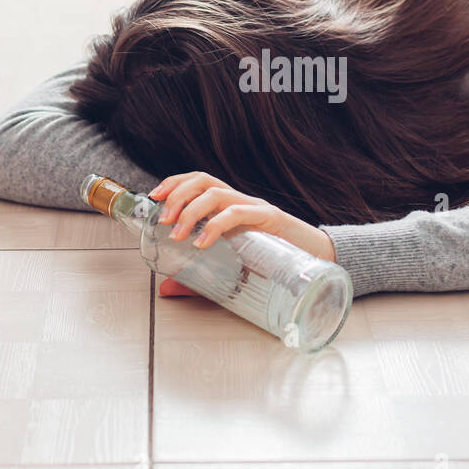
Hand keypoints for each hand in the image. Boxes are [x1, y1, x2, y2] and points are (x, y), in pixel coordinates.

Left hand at [149, 172, 334, 296]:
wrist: (315, 261)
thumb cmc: (271, 262)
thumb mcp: (228, 269)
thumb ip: (196, 278)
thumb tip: (165, 288)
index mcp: (229, 205)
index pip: (198, 180)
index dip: (174, 183)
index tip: (153, 196)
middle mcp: (240, 200)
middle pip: (204, 180)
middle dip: (178, 195)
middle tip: (163, 220)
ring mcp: (255, 207)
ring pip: (217, 193)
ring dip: (191, 210)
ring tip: (178, 234)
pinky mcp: (269, 219)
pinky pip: (239, 213)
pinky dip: (216, 225)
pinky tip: (202, 242)